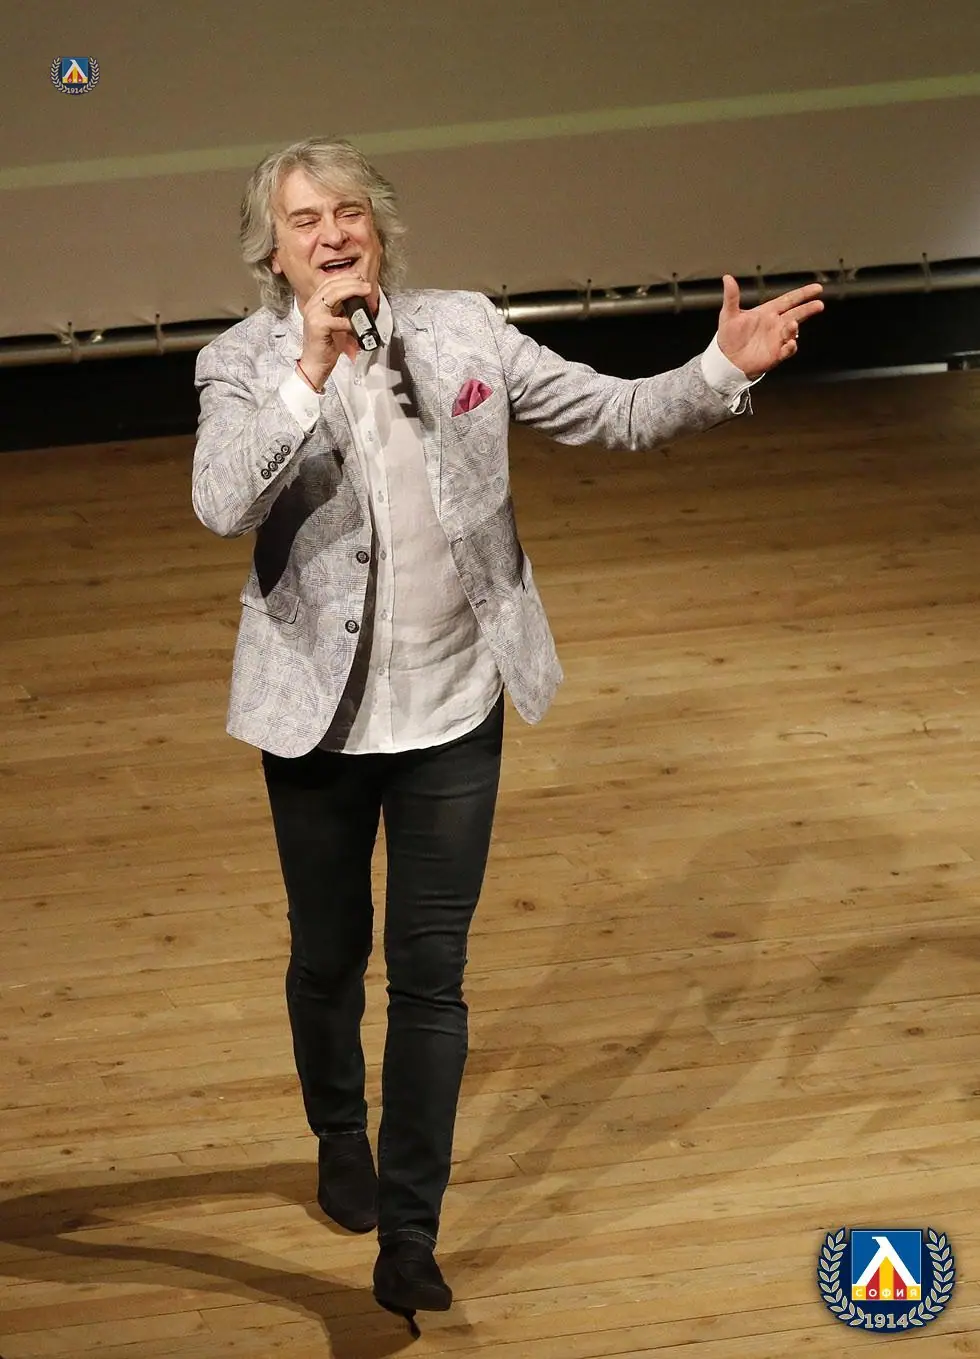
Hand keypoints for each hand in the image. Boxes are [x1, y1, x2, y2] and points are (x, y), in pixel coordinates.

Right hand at [298, 272, 372, 389]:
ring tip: (365, 292)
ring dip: (352, 291)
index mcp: (315, 303)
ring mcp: (313, 315)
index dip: (345, 277)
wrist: (315, 364)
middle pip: (332, 285)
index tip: (360, 277)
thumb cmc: (326, 345)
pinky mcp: (318, 326)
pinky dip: (350, 321)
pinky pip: (337, 320)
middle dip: (352, 282)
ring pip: (333, 295)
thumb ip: (342, 310)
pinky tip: (356, 325)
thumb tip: (358, 300)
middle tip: (367, 285)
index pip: (329, 282)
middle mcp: (312, 306)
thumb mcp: (335, 322)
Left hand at [717, 274, 823, 378]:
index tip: (817, 288)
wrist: (727, 361)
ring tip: (792, 324)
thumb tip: (727, 278)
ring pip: (792, 331)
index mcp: (767, 312)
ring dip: (794, 328)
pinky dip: (790, 347)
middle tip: (819, 305)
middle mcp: (775, 324)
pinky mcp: (776, 354)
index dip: (802, 294)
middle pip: (796, 314)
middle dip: (808, 309)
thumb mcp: (728, 315)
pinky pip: (787, 350)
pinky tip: (790, 343)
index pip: (788, 300)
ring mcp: (777, 339)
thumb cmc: (728, 336)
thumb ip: (731, 297)